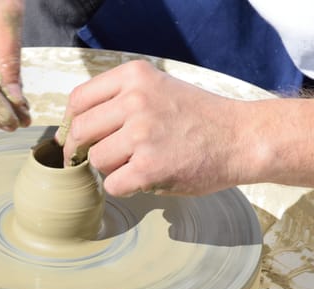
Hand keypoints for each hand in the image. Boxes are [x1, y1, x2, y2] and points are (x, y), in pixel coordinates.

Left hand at [60, 60, 249, 196]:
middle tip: (92, 159)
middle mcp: (135, 100)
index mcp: (134, 77)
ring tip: (135, 164)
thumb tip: (75, 128)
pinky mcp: (149, 167)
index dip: (72, 124)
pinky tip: (143, 179)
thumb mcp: (158, 88)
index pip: (78, 100)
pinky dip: (123, 187)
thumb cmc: (198, 116)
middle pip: (80, 131)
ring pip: (96, 160)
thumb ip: (118, 100)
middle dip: (80, 150)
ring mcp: (142, 134)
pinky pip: (112, 184)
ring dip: (109, 169)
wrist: (241, 138)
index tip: (77, 137)